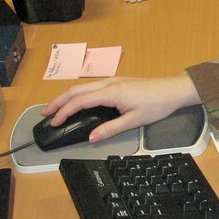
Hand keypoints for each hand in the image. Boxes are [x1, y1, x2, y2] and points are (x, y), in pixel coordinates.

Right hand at [41, 73, 201, 142]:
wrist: (174, 90)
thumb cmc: (157, 104)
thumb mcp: (134, 121)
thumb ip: (110, 129)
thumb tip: (91, 137)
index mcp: (111, 92)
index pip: (79, 101)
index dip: (64, 112)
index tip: (53, 122)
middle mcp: (109, 83)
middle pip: (76, 90)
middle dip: (58, 101)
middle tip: (45, 114)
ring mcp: (113, 80)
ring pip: (83, 87)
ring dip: (67, 97)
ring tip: (56, 108)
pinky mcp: (118, 82)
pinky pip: (92, 87)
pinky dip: (79, 94)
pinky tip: (78, 102)